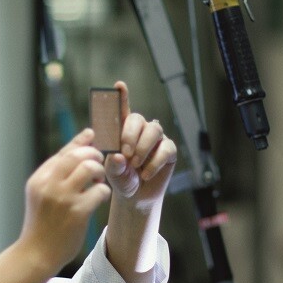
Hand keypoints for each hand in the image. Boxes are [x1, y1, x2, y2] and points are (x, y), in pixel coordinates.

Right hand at [18, 129, 111, 271]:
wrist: (36, 253)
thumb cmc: (43, 223)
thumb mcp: (40, 194)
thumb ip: (55, 174)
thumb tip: (77, 149)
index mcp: (39, 178)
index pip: (64, 151)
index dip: (81, 141)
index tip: (92, 136)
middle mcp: (49, 185)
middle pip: (78, 155)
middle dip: (94, 155)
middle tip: (99, 164)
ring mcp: (63, 198)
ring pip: (90, 168)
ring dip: (100, 172)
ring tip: (98, 182)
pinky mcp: (77, 212)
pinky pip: (100, 191)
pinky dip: (104, 192)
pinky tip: (100, 198)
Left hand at [102, 81, 176, 205]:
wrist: (137, 197)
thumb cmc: (122, 180)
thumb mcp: (113, 174)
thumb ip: (113, 165)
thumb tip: (118, 156)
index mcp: (122, 131)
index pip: (121, 110)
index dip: (121, 96)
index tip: (118, 85)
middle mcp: (140, 130)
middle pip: (138, 119)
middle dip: (130, 135)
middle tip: (125, 154)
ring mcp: (156, 139)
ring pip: (154, 130)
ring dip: (143, 147)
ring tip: (135, 164)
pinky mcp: (169, 150)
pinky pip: (166, 148)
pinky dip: (155, 162)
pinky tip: (146, 174)